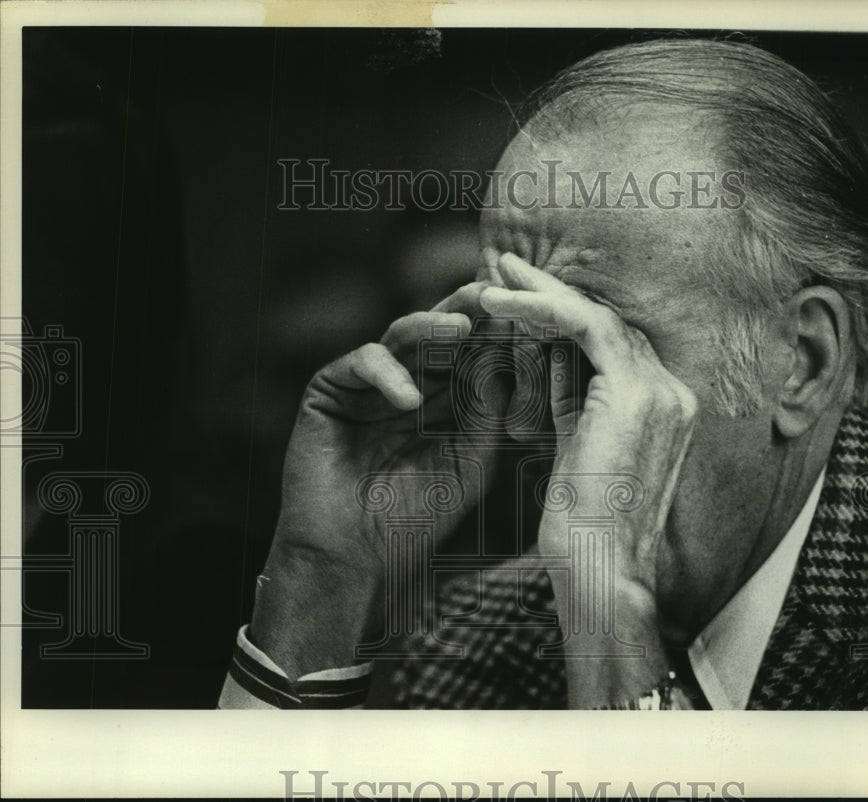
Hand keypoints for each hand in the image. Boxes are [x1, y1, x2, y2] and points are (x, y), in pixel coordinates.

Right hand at [251, 282, 508, 676]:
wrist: (351, 557)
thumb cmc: (414, 517)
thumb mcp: (469, 462)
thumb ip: (487, 413)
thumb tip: (504, 361)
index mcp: (443, 399)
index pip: (473, 353)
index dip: (498, 335)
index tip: (530, 319)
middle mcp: (408, 382)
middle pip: (440, 335)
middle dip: (469, 313)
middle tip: (496, 294)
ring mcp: (368, 384)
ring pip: (402, 335)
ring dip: (432, 327)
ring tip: (461, 326)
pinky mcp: (330, 388)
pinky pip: (363, 361)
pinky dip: (388, 374)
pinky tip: (410, 401)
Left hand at [480, 253, 697, 706]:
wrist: (602, 573)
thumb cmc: (583, 532)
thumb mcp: (577, 452)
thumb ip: (574, 405)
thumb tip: (548, 365)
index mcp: (663, 409)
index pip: (611, 346)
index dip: (565, 319)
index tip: (523, 303)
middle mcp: (671, 392)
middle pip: (607, 323)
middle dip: (552, 294)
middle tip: (508, 269)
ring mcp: (661, 390)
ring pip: (597, 317)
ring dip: (541, 294)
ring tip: (495, 278)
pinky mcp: (634, 392)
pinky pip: (583, 329)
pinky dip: (540, 310)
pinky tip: (500, 304)